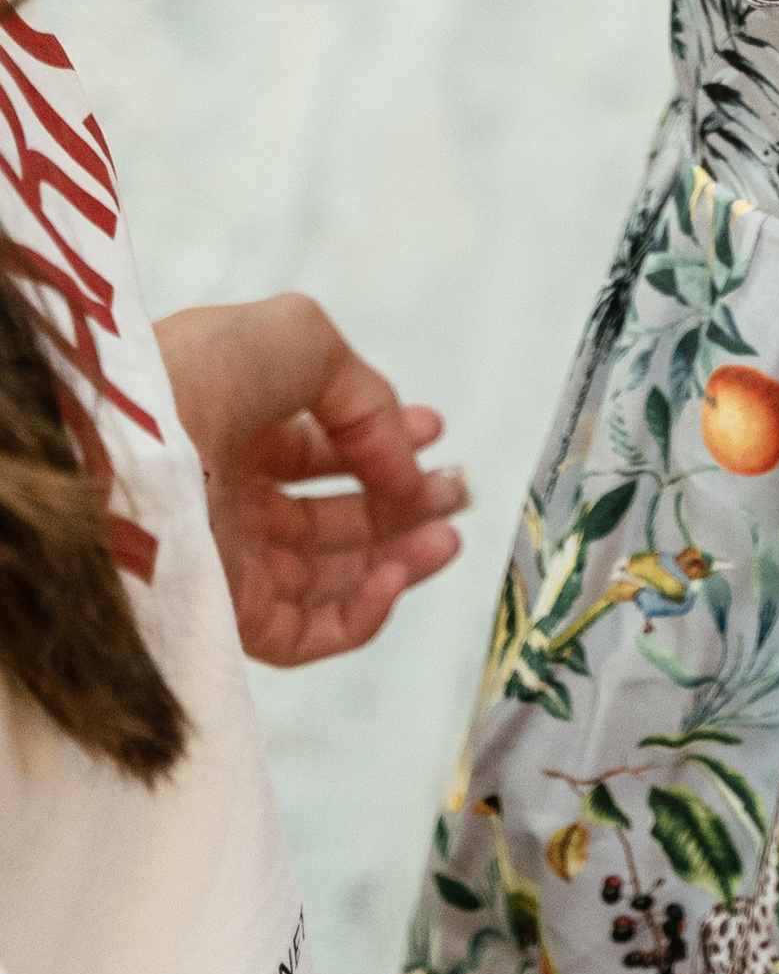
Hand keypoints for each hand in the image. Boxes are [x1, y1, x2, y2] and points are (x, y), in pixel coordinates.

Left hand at [155, 293, 467, 665]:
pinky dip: (363, 611)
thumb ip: (368, 399)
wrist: (127, 442)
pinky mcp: (226, 616)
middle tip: (455, 495)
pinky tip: (397, 573)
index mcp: (234, 423)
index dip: (383, 442)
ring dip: (397, 560)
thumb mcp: (303, 341)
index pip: (317, 447)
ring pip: (328, 577)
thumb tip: (406, 468)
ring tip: (447, 538)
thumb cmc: (205, 372)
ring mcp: (228, 557)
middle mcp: (229, 494)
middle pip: (331, 516)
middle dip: (403, 503)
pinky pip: (306, 632)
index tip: (437, 436)